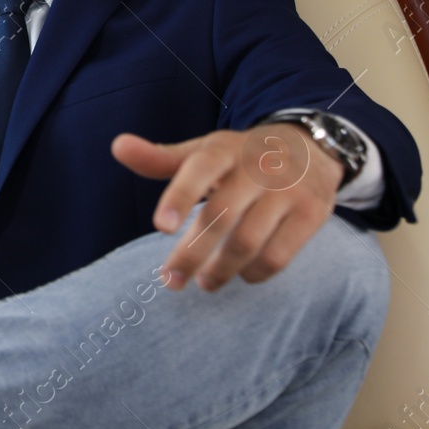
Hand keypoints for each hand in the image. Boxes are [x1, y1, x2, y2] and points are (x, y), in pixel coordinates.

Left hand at [111, 124, 344, 291]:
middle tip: (170, 280)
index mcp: (223, 150)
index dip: (179, 197)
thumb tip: (117, 146)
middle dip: (191, 253)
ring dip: (221, 269)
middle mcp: (256, 168)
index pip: (199, 170)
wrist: (309, 147)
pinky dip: (256, 272)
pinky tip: (241, 276)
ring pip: (249, 241)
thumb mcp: (203, 151)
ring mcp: (287, 192)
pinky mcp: (311, 214)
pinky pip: (280, 255)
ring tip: (203, 282)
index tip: (160, 228)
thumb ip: (160, 158)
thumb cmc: (240, 156)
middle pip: (220, 216)